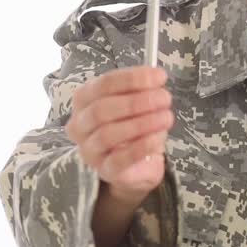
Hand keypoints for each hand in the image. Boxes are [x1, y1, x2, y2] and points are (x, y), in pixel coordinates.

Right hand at [65, 65, 171, 200]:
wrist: (138, 164)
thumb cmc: (134, 126)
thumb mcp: (137, 103)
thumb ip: (143, 89)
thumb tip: (157, 76)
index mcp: (84, 100)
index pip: (103, 84)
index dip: (132, 79)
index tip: (159, 76)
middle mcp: (80, 125)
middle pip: (101, 109)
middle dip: (137, 102)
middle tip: (165, 98)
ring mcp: (89, 150)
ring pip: (107, 134)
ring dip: (141, 123)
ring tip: (166, 117)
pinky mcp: (105, 170)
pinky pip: (119, 159)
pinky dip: (140, 147)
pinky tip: (157, 138)